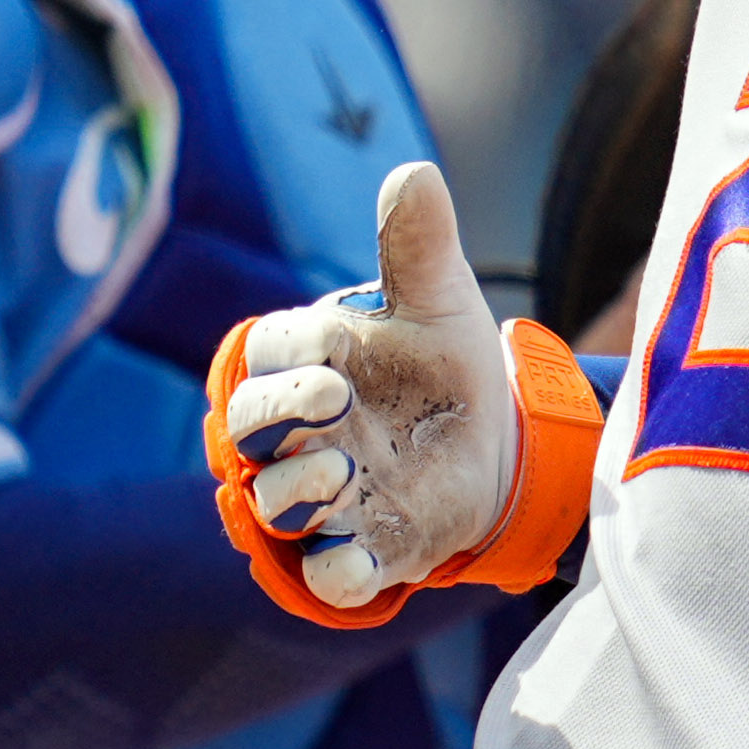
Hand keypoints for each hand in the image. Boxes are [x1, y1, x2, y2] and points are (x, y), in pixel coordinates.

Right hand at [205, 161, 605, 621]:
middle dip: (279, 420)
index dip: (288, 358)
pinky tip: (354, 565)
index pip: (269, 356)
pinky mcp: (364, 551)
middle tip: (331, 403)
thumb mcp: (439, 300)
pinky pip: (332, 575)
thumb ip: (418, 246)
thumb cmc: (441, 361)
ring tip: (344, 471)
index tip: (329, 353)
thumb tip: (413, 174)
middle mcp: (299, 433)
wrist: (496, 438)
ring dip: (301, 493)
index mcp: (306, 362)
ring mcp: (326, 497)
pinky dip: (338, 574)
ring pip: (279, 505)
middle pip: (252, 430)